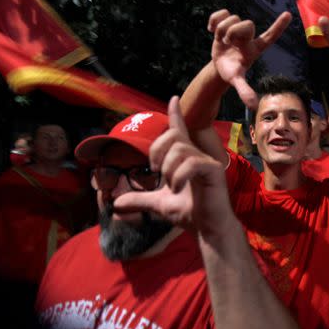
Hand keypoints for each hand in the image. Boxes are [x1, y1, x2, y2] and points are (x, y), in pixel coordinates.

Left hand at [114, 96, 231, 235]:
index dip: (175, 114)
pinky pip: (192, 163)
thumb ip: (140, 200)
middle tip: (155, 170)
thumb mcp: (158, 204)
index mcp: (185, 158)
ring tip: (172, 186)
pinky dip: (179, 176)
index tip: (172, 99)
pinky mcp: (213, 171)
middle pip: (173, 135)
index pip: (180, 129)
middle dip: (158, 149)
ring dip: (169, 169)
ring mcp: (206, 161)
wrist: (207, 229)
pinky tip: (178, 189)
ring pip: (180, 149)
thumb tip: (115, 205)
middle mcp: (197, 155)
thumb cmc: (189, 213)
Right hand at [208, 9, 291, 108]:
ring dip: (221, 30)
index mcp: (255, 48)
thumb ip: (245, 91)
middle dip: (234, 33)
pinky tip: (212, 31)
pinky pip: (221, 12)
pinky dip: (213, 20)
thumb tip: (253, 106)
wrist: (219, 66)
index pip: (270, 36)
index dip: (279, 25)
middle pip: (247, 24)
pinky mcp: (226, 22)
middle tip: (229, 44)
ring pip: (232, 18)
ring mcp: (238, 27)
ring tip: (221, 41)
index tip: (289, 15)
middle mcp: (249, 36)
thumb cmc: (231, 73)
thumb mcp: (237, 81)